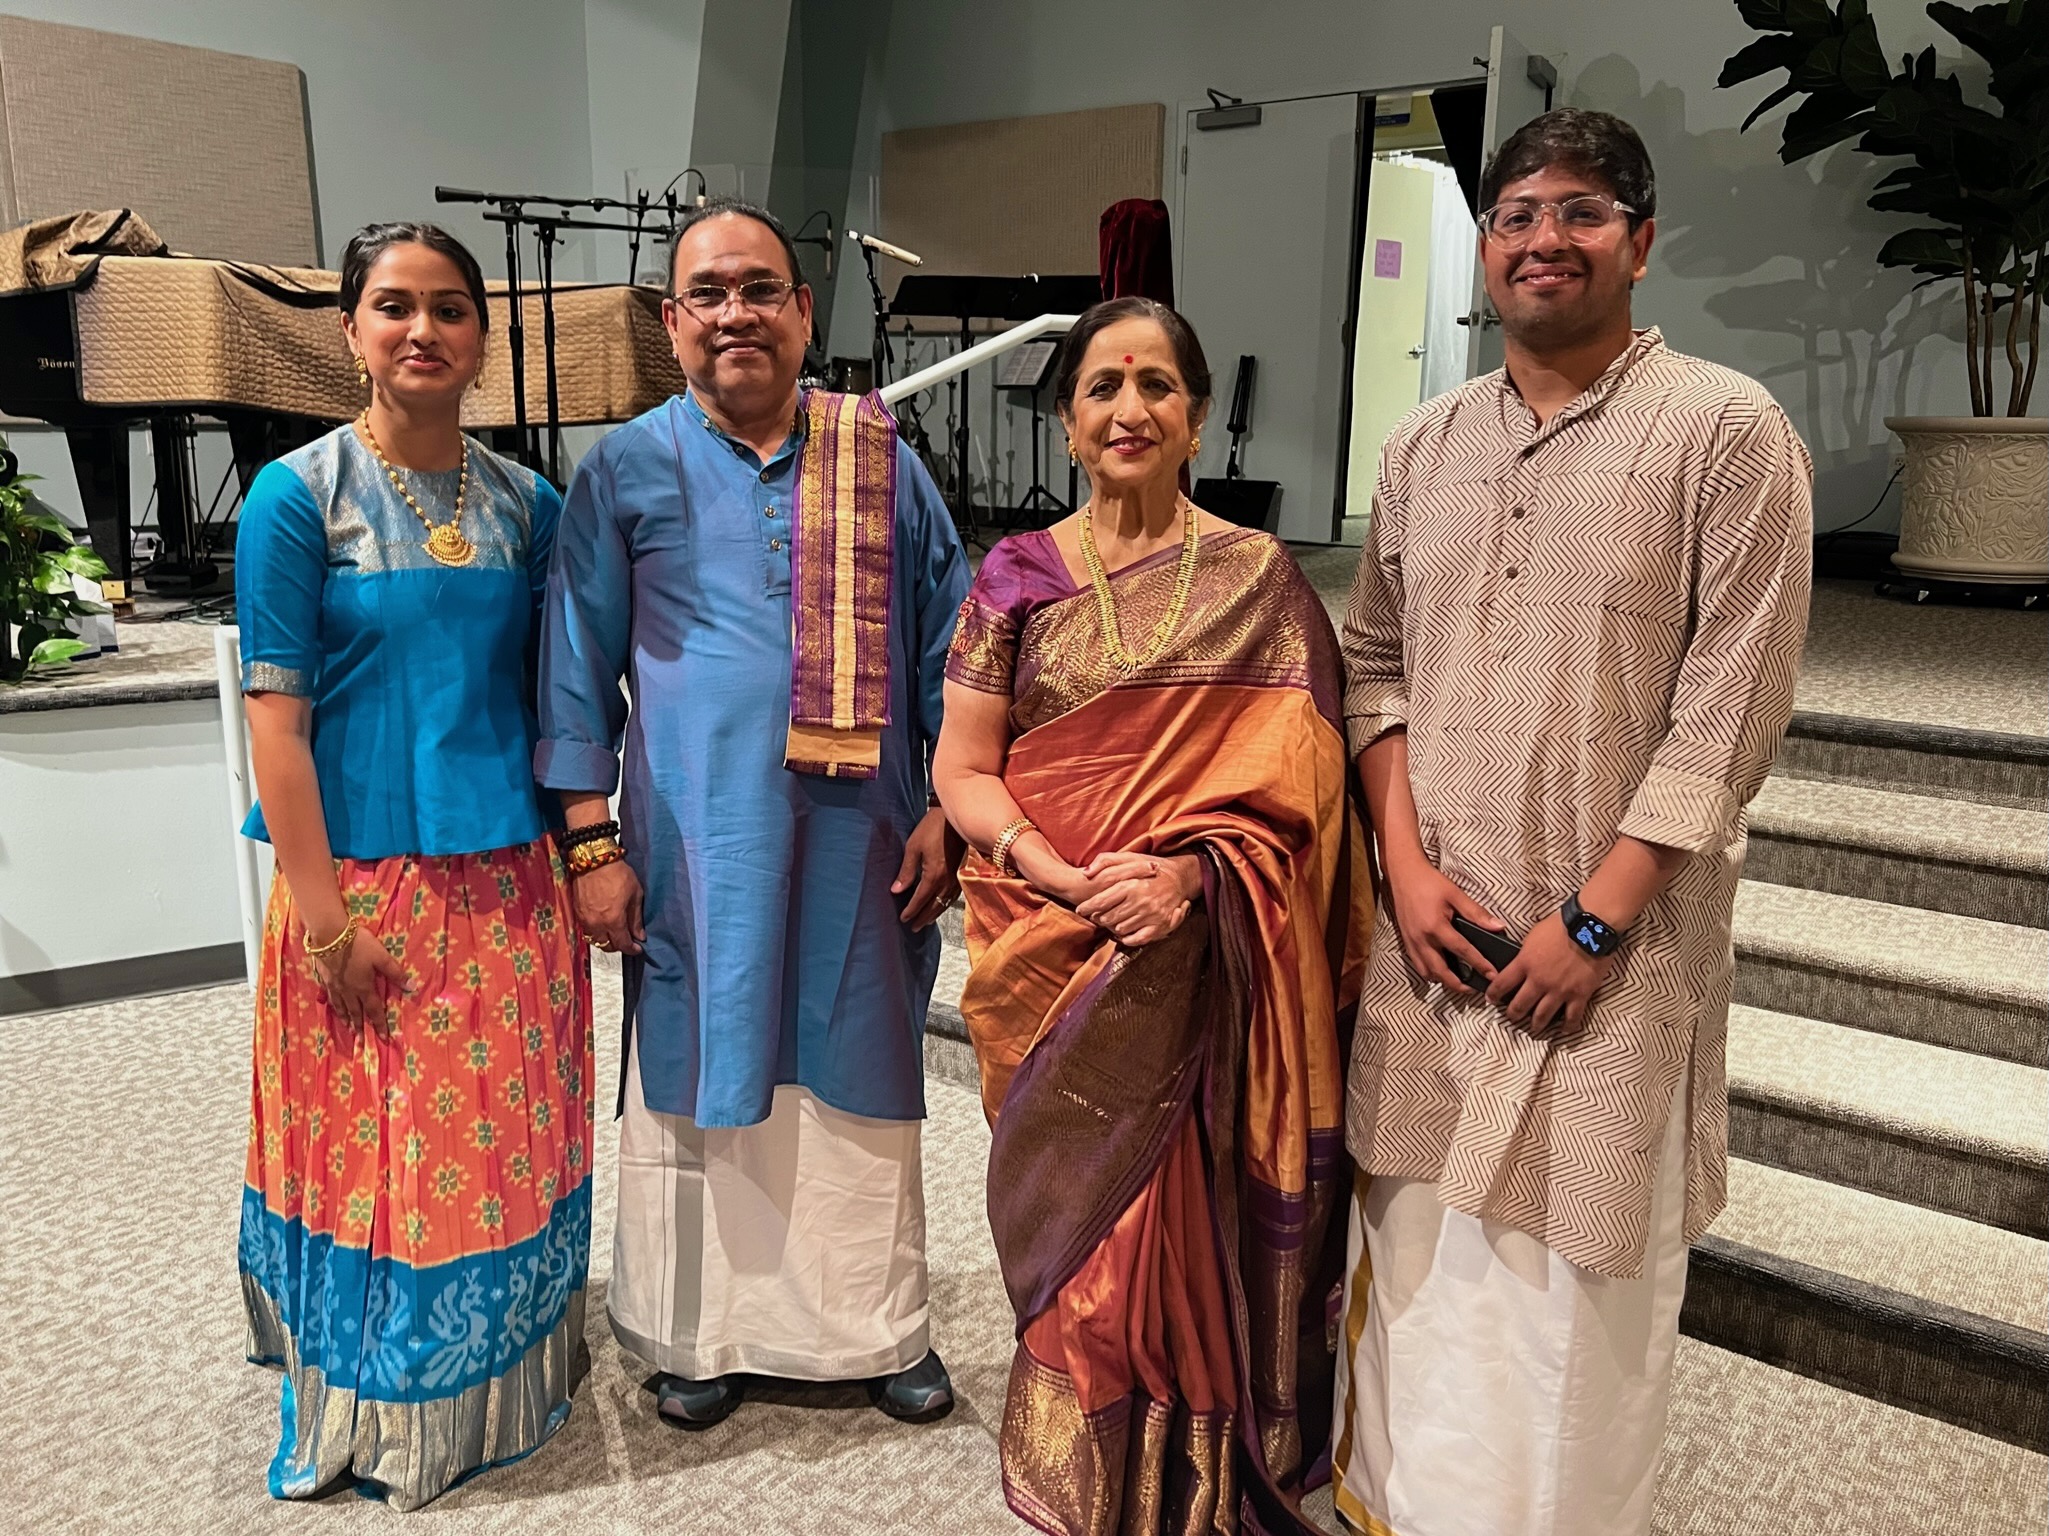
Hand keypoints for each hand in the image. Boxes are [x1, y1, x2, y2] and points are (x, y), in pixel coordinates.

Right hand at [311, 924, 409, 1031]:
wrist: (329, 935)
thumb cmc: (358, 944)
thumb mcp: (381, 957)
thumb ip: (395, 972)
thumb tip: (412, 987)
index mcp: (364, 988)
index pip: (374, 1011)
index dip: (380, 1025)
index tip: (383, 1039)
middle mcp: (348, 991)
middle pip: (356, 1013)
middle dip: (360, 1028)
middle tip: (361, 1042)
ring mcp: (334, 985)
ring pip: (341, 1007)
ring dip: (346, 1019)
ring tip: (349, 1028)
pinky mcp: (324, 978)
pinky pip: (330, 997)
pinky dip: (333, 1006)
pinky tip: (333, 1006)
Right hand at [574, 860, 644, 954]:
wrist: (594, 860)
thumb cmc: (618, 874)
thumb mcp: (635, 894)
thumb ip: (636, 918)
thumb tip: (640, 936)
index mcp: (613, 921)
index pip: (623, 944)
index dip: (632, 949)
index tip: (638, 948)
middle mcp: (597, 924)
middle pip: (607, 946)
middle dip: (619, 946)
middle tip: (627, 940)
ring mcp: (585, 919)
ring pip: (595, 940)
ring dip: (606, 941)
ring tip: (615, 933)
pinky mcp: (577, 912)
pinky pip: (587, 930)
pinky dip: (596, 932)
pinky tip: (603, 925)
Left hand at [894, 808, 964, 928]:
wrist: (953, 817)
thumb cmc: (931, 828)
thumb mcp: (913, 847)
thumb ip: (906, 871)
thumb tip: (896, 891)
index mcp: (934, 875)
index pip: (920, 900)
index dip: (911, 911)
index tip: (903, 919)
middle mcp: (947, 881)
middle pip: (934, 906)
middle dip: (923, 918)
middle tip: (913, 927)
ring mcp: (956, 878)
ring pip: (945, 902)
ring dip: (935, 913)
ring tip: (926, 921)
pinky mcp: (961, 873)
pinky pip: (953, 895)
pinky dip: (945, 904)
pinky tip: (941, 905)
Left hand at [1074, 851, 1199, 946]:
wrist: (1179, 877)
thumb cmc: (1149, 867)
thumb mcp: (1127, 857)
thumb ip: (1105, 861)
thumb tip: (1086, 873)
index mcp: (1130, 885)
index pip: (1100, 902)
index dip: (1087, 907)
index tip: (1081, 909)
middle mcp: (1140, 901)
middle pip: (1108, 918)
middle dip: (1099, 918)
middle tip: (1096, 915)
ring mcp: (1150, 915)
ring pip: (1120, 929)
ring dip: (1112, 927)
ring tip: (1110, 921)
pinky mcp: (1159, 926)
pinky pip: (1136, 939)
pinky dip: (1127, 938)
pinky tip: (1124, 932)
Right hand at [1382, 853, 1507, 995]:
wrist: (1404, 875)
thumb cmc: (1430, 882)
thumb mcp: (1455, 894)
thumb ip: (1476, 913)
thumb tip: (1498, 926)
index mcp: (1436, 926)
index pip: (1462, 951)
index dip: (1479, 964)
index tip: (1493, 975)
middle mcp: (1422, 938)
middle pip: (1441, 971)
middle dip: (1458, 984)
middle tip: (1473, 989)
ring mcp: (1412, 942)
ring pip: (1426, 972)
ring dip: (1442, 980)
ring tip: (1457, 982)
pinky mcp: (1406, 941)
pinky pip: (1417, 965)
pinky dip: (1429, 972)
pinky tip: (1440, 970)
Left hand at [1487, 913, 1612, 1036]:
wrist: (1589, 927)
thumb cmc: (1561, 926)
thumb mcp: (1533, 936)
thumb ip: (1525, 953)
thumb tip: (1520, 961)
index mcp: (1524, 963)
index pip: (1501, 984)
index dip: (1493, 995)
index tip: (1491, 1000)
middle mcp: (1539, 981)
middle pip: (1519, 1006)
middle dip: (1513, 1014)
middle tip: (1512, 1017)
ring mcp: (1559, 990)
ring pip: (1542, 1016)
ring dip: (1536, 1024)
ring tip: (1535, 1027)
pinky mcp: (1579, 995)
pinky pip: (1572, 1017)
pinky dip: (1567, 1026)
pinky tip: (1564, 1030)